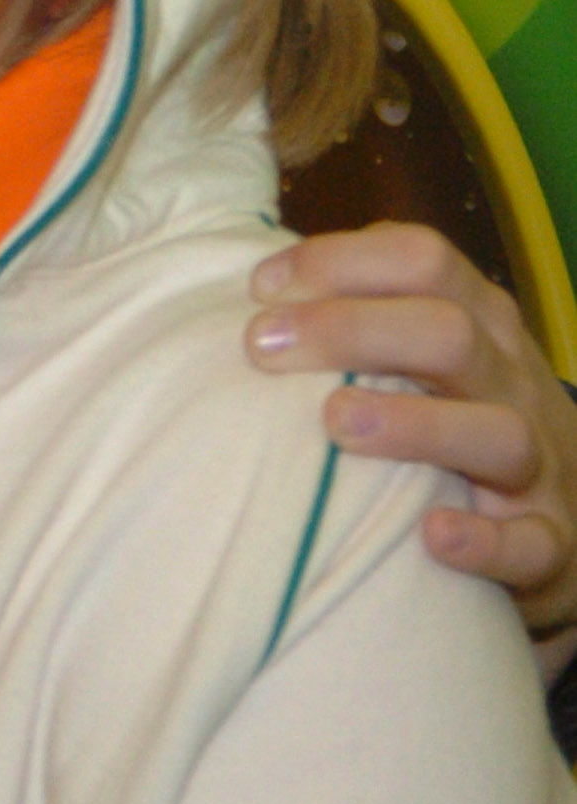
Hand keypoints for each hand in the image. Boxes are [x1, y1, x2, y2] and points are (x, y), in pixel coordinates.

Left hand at [248, 222, 576, 676]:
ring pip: (497, 432)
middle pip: (449, 334)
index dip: (340, 261)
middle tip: (261, 346)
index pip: (424, 261)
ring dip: (415, 424)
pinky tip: (432, 535)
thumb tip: (257, 287)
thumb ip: (365, 319)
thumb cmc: (464, 422)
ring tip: (335, 420)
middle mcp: (511, 384)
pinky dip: (485, 540)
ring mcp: (537, 464)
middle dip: (351, 328)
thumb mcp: (434, 358)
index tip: (258, 288)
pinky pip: (529, 542)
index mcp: (480, 326)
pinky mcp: (548, 542)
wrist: (570, 517)